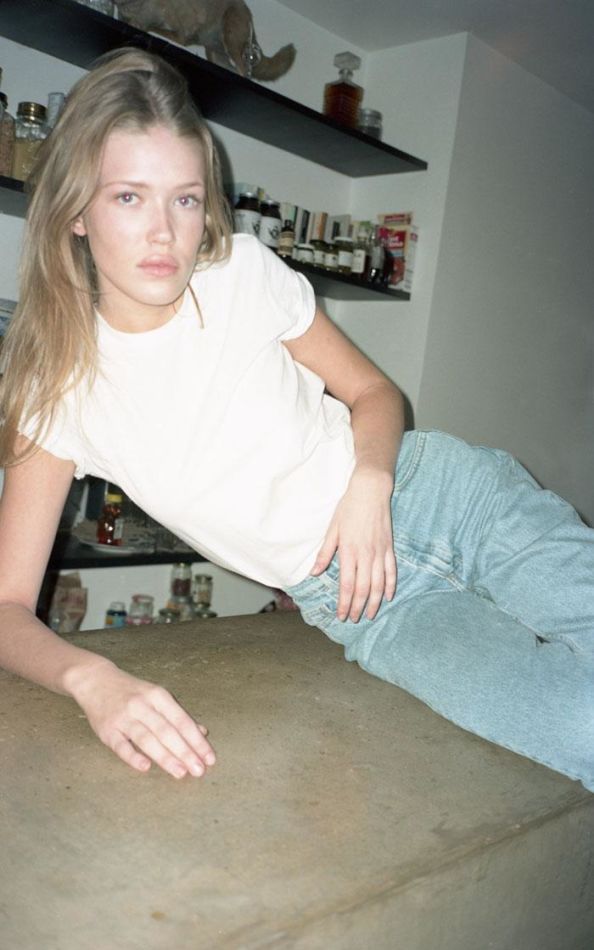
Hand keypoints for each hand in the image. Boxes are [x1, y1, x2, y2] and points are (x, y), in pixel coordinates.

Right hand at [69, 658, 215, 777]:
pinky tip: (146, 767)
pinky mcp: (107, 730)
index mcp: (158, 696)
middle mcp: (142, 705)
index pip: (181, 720)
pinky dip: (133, 756)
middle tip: (199, 770)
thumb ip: (178, 715)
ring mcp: (123, 718)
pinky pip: (121, 746)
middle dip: (185, 752)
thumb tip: (202, 732)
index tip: (209, 758)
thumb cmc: (132, 691)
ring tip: (181, 772)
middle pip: (167, 731)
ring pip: (147, 739)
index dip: (196, 740)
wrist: (95, 680)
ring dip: (165, 757)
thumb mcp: (157, 696)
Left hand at [310, 468, 396, 622]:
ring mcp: (380, 552)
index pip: (347, 585)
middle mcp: (366, 555)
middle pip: (362, 589)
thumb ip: (325, 553)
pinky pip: (392, 571)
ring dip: (374, 602)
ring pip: (378, 584)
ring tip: (369, 615)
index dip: (344, 603)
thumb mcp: (332, 529)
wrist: (370, 491)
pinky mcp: (389, 547)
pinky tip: (388, 597)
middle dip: (358, 607)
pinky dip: (391, 585)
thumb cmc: (348, 508)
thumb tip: (314, 572)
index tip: (341, 615)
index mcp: (349, 551)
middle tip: (353, 620)